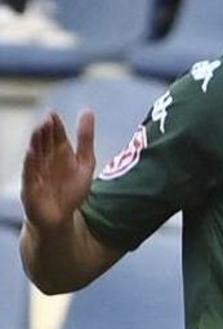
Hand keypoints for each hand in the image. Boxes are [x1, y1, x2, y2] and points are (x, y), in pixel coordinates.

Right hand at [21, 111, 95, 234]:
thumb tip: (87, 110)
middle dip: (45, 131)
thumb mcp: (84, 163)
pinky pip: (29, 173)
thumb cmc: (71, 191)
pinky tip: (31, 152)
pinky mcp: (31, 186)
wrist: (60, 218)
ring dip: (36, 142)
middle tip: (47, 119)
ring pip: (36, 154)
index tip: (54, 114)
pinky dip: (30, 162)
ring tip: (39, 130)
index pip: (56, 136)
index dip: (55, 126)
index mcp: (59, 153)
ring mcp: (37, 172)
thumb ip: (85, 139)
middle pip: (45, 143)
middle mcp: (47, 160)